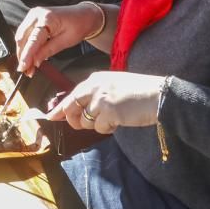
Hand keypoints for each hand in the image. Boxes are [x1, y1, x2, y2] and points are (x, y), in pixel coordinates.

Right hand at [15, 2, 103, 74]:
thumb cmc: (78, 26)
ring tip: (28, 66)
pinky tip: (28, 56)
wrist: (83, 15)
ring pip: (21, 36)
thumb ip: (49, 50)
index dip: (27, 55)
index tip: (23, 67)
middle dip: (22, 55)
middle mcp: (37, 14)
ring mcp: (33, 14)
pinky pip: (24, 33)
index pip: (33, 39)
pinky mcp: (32, 18)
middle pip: (23, 38)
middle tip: (26, 71)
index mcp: (47, 18)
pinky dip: (25, 46)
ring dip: (22, 52)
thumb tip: (35, 61)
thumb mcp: (67, 41)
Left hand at [47, 71, 166, 132]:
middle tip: (81, 124)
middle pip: (72, 108)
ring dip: (98, 124)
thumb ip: (96, 95)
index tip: (51, 116)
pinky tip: (120, 120)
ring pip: (86, 121)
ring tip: (114, 116)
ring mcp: (100, 99)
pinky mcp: (108, 111)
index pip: (72, 94)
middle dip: (73, 120)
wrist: (158, 95)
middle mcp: (94, 87)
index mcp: (95, 79)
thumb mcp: (114, 86)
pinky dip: (109, 128)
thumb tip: (81, 110)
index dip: (61, 107)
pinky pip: (100, 128)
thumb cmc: (139, 92)